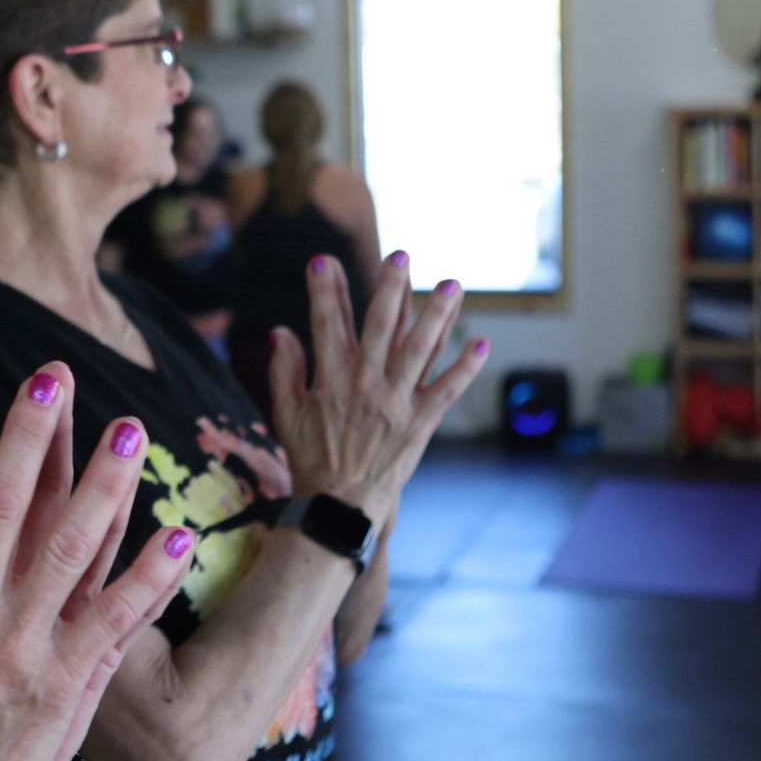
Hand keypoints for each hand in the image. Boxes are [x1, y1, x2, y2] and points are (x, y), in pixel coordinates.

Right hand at [0, 364, 192, 760]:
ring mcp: (21, 645)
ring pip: (69, 550)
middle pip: (0, 506)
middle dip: (25, 436)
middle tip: (51, 377)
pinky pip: (116, 617)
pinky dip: (150, 577)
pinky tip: (180, 534)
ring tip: (129, 430)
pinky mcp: (67, 679)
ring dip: (102, 485)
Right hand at [268, 252, 487, 530]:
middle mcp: (366, 384)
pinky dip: (465, 367)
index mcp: (331, 380)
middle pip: (380, 326)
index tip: (322, 260)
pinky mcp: (421, 421)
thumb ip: (284, 371)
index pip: (326, 324)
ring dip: (438, 315)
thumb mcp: (286, 414)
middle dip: (390, 288)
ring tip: (452, 285)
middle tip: (401, 255)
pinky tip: (481, 343)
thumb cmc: (310, 459)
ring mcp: (396, 402)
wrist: (340, 505)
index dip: (325, 291)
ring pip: (421, 349)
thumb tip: (279, 332)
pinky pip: (447, 390)